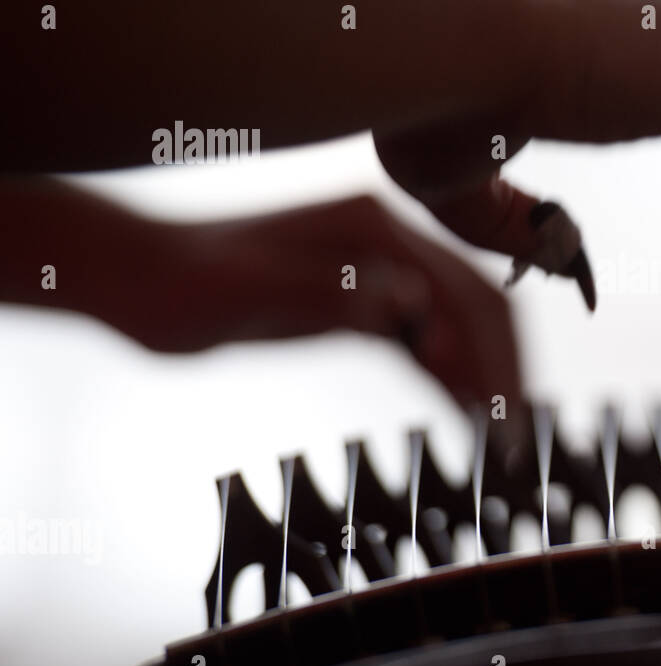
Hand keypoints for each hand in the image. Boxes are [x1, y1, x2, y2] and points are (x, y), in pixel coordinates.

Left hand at [102, 194, 521, 407]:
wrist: (139, 281)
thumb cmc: (185, 280)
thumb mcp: (256, 289)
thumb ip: (336, 292)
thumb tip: (412, 303)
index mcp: (373, 226)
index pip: (464, 290)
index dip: (495, 354)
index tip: (508, 414)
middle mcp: (388, 243)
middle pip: (475, 306)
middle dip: (503, 369)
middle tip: (516, 437)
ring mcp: (377, 272)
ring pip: (455, 326)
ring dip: (481, 378)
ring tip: (501, 439)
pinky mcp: (360, 303)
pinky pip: (421, 341)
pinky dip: (447, 377)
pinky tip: (462, 416)